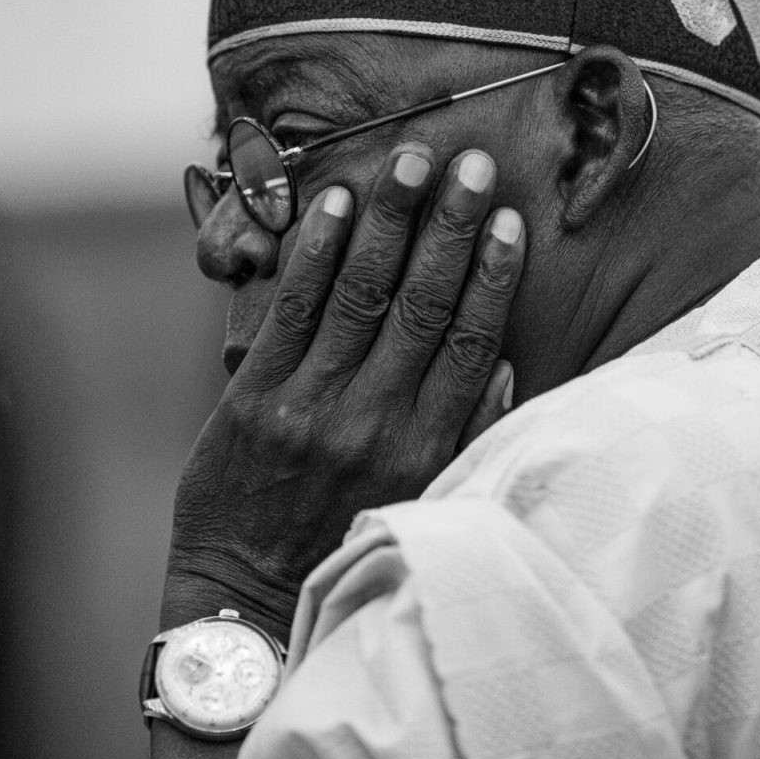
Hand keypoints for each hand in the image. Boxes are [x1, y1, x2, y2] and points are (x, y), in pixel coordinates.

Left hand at [162, 143, 525, 635]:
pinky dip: (314, 252)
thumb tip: (505, 365)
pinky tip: (334, 200)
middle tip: (475, 163)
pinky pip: (292, 309)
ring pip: (361, 293)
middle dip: (452, 227)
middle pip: (424, 304)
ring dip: (390, 220)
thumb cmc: (340, 542)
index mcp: (425, 447)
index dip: (493, 276)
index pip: (470, 343)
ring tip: (413, 160)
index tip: (512, 221)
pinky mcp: (256, 397)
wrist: (247, 598)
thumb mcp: (421, 500)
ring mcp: (312, 405)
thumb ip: (463, 432)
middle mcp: (375, 420)